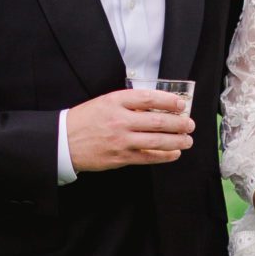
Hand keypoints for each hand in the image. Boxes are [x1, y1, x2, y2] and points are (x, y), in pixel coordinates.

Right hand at [66, 87, 193, 171]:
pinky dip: (164, 156)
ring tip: (187, 140)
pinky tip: (174, 153)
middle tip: (190, 124)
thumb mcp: (105, 102)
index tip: (181, 104)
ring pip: (157, 140)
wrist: (64, 141)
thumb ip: (129, 103)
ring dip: (177, 140)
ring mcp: (121, 140)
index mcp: (115, 101)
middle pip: (158, 121)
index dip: (169, 101)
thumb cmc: (85, 120)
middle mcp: (120, 120)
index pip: (149, 98)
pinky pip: (148, 157)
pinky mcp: (120, 157)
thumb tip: (157, 107)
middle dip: (179, 123)